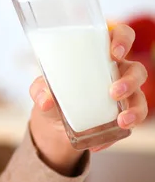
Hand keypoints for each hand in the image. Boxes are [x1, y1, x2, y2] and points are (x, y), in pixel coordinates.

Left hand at [29, 23, 148, 172]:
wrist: (52, 124)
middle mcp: (117, 73)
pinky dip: (115, 135)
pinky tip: (99, 145)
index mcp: (99, 56)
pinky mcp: (121, 116)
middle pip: (137, 70)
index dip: (123, 40)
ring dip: (135, 109)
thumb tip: (45, 100)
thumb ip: (40, 91)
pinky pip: (128, 124)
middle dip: (130, 80)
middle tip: (114, 92)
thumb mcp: (41, 90)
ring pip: (140, 97)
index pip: (121, 36)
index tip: (115, 53)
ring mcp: (123, 96)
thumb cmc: (52, 94)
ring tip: (121, 121)